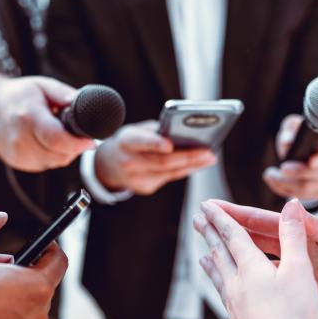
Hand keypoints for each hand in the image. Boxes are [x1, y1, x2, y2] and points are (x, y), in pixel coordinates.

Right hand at [0, 74, 94, 171]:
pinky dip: (53, 156)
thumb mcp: (43, 86)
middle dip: (74, 146)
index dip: (78, 144)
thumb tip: (88, 104)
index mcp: (28, 117)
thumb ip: (65, 95)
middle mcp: (20, 140)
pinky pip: (46, 165)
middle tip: (74, 132)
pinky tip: (46, 142)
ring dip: (64, 152)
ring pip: (56, 162)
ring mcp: (18, 154)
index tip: (90, 141)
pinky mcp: (18, 163)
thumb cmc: (19, 95)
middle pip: (60, 154)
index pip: (57, 139)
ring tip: (57, 133)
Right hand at [95, 121, 216, 194]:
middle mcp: (129, 162)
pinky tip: (197, 165)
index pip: (141, 142)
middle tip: (208, 152)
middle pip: (162, 161)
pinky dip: (184, 170)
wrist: (108, 164)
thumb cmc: (128, 142)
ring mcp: (136, 178)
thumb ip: (155, 131)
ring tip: (209, 158)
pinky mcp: (145, 188)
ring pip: (169, 172)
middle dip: (187, 157)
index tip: (169, 145)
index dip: (155, 144)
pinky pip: (169, 178)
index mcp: (126, 142)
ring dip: (192, 165)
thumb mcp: (136, 130)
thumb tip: (184, 133)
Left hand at [194, 199, 317, 318]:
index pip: (232, 235)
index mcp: (251, 267)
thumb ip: (293, 236)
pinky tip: (218, 287)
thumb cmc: (293, 315)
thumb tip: (291, 205)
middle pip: (219, 251)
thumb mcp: (300, 270)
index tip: (206, 206)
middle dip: (208, 232)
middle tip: (196, 219)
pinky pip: (222, 294)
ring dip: (209, 258)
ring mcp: (234, 302)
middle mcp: (237, 282)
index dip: (220, 218)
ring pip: (218, 274)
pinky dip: (216, 283)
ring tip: (200, 253)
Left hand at [263, 115, 317, 199]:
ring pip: (307, 189)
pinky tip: (271, 180)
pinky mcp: (316, 191)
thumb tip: (287, 142)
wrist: (304, 149)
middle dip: (298, 173)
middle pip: (317, 175)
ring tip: (269, 174)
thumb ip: (291, 130)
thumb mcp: (293, 127)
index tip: (312, 161)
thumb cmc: (298, 135)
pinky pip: (300, 196)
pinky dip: (282, 189)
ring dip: (284, 183)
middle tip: (282, 168)